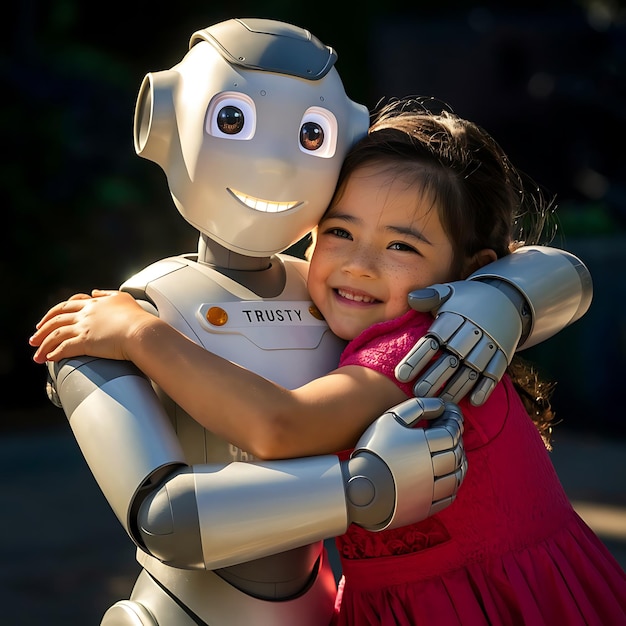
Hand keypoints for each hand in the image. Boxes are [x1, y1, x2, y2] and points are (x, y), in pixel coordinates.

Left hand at [29, 290, 149, 362]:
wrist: (143, 331)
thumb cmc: (139, 318)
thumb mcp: (124, 298)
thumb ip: (108, 294)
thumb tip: (95, 292)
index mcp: (94, 303)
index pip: (68, 305)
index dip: (54, 313)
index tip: (47, 320)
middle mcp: (86, 314)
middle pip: (56, 319)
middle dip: (42, 329)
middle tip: (34, 338)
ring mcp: (84, 328)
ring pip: (56, 334)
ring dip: (43, 344)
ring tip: (36, 354)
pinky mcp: (85, 343)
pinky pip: (64, 348)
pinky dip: (54, 354)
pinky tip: (49, 359)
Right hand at [347, 397, 465, 529]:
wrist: (359, 487)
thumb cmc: (374, 449)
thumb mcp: (391, 419)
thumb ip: (418, 407)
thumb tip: (441, 406)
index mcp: (426, 445)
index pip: (451, 432)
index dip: (454, 422)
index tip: (449, 415)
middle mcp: (433, 468)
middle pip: (456, 453)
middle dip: (457, 441)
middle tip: (450, 432)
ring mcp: (431, 490)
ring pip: (457, 475)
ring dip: (459, 463)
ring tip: (451, 453)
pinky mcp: (427, 506)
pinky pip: (449, 495)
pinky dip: (452, 484)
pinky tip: (445, 475)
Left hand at [395, 281, 522, 405]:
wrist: (507, 298)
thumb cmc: (467, 300)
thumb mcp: (449, 292)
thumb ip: (430, 297)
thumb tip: (411, 298)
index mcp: (455, 317)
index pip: (433, 339)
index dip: (417, 358)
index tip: (401, 376)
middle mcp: (473, 332)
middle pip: (452, 357)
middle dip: (436, 376)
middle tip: (419, 393)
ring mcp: (490, 344)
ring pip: (472, 368)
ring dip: (457, 387)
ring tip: (441, 402)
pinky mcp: (503, 354)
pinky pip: (495, 372)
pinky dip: (486, 387)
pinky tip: (473, 402)